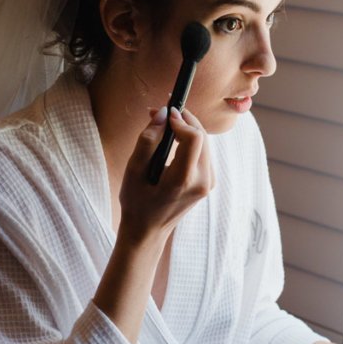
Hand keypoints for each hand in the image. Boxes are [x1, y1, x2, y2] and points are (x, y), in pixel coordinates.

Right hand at [118, 106, 214, 246]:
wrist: (148, 231)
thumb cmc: (137, 202)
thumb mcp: (134, 170)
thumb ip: (148, 139)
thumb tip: (161, 113)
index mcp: (183, 180)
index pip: (194, 138)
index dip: (181, 120)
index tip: (164, 112)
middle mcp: (202, 181)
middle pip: (202, 136)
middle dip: (183, 120)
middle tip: (160, 112)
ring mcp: (208, 183)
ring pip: (204, 142)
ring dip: (186, 129)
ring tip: (163, 125)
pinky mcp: (208, 182)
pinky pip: (203, 152)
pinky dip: (190, 141)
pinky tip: (172, 140)